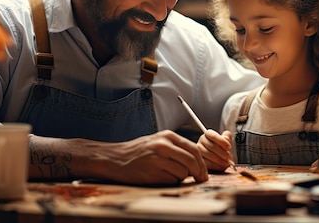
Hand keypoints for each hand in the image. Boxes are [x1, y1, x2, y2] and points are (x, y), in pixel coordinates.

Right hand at [28, 130, 208, 184]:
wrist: (114, 158)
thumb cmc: (139, 152)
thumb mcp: (158, 142)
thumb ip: (176, 149)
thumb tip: (197, 162)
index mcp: (168, 136)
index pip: (194, 149)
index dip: (202, 163)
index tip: (204, 173)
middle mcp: (164, 145)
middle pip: (193, 161)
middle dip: (199, 173)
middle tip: (200, 179)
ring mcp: (158, 158)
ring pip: (183, 172)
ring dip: (181, 177)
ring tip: (168, 174)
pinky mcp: (153, 172)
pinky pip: (172, 180)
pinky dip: (170, 182)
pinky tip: (159, 177)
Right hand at [197, 129, 233, 170]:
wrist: (216, 160)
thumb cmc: (220, 150)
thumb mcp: (225, 142)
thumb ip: (227, 138)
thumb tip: (227, 137)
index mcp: (208, 134)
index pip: (214, 136)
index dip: (222, 141)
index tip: (229, 147)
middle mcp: (201, 141)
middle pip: (212, 146)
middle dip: (223, 153)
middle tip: (230, 158)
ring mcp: (198, 150)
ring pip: (209, 154)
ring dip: (220, 160)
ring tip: (226, 163)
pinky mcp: (198, 160)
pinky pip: (206, 163)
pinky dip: (215, 165)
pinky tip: (221, 166)